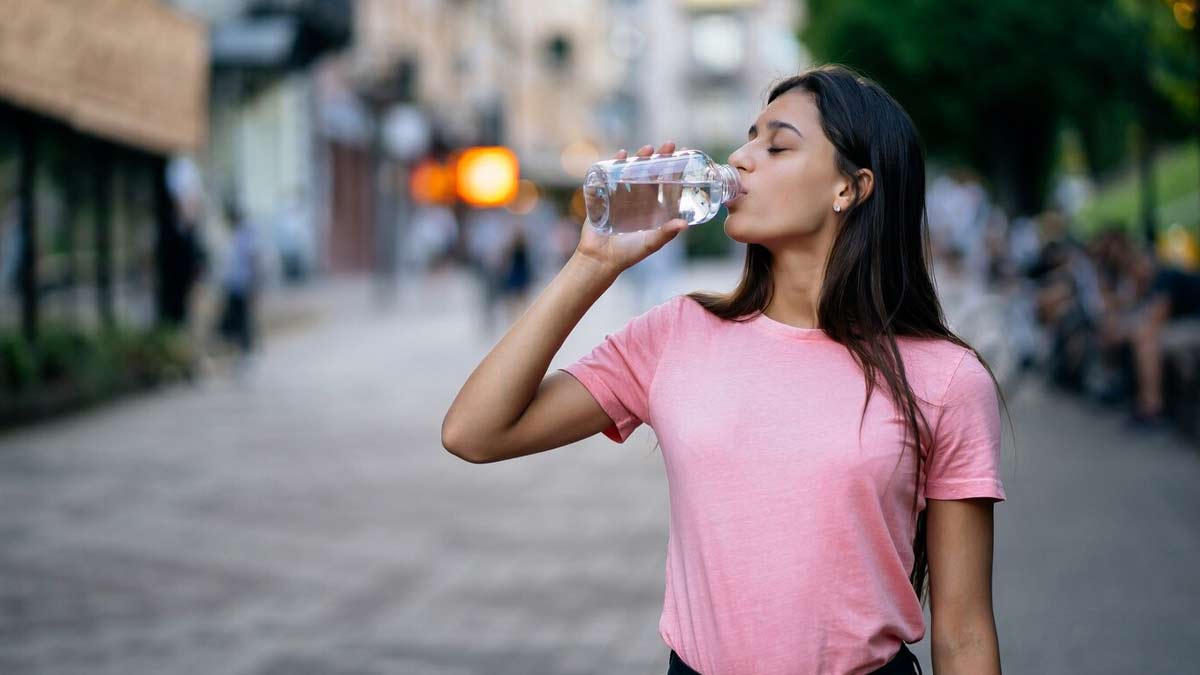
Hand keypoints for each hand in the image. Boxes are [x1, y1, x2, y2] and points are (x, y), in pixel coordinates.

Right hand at [574, 141, 688, 275]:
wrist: (599, 259)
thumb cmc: (628, 255)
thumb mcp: (650, 244)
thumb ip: (666, 234)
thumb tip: (684, 224)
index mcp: (654, 209)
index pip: (668, 185)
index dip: (676, 170)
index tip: (684, 155)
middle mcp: (640, 200)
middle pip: (652, 173)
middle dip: (660, 158)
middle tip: (668, 146)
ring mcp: (622, 196)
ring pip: (634, 171)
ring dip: (640, 158)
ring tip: (647, 149)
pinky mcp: (606, 195)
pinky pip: (611, 175)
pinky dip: (615, 163)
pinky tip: (621, 154)